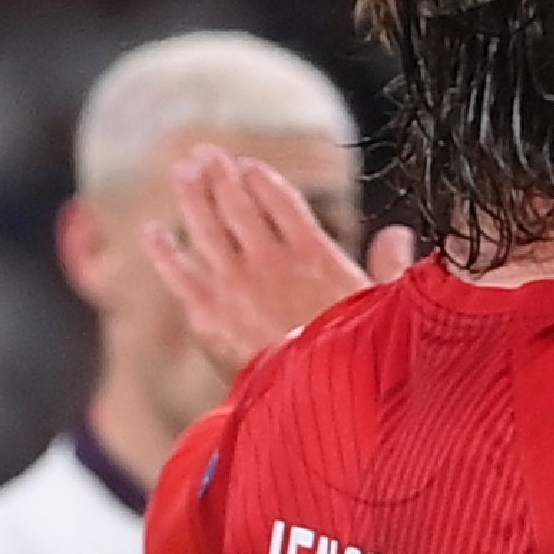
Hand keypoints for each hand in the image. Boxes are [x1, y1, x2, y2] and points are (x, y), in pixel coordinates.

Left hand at [145, 150, 411, 385]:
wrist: (323, 400)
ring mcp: (235, 285)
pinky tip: (153, 232)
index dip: (262, 180)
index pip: (282, 201)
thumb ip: (390, 265)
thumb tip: (399, 233)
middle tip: (205, 153)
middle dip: (220, 174)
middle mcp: (271, 261)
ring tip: (181, 171)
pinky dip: (164, 250)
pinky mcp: (208, 314)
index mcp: (316, 255)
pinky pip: (179, 273)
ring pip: (206, 226)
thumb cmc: (361, 360)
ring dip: (191, 194)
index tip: (248, 166)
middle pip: (238, 204)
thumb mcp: (385, 308)